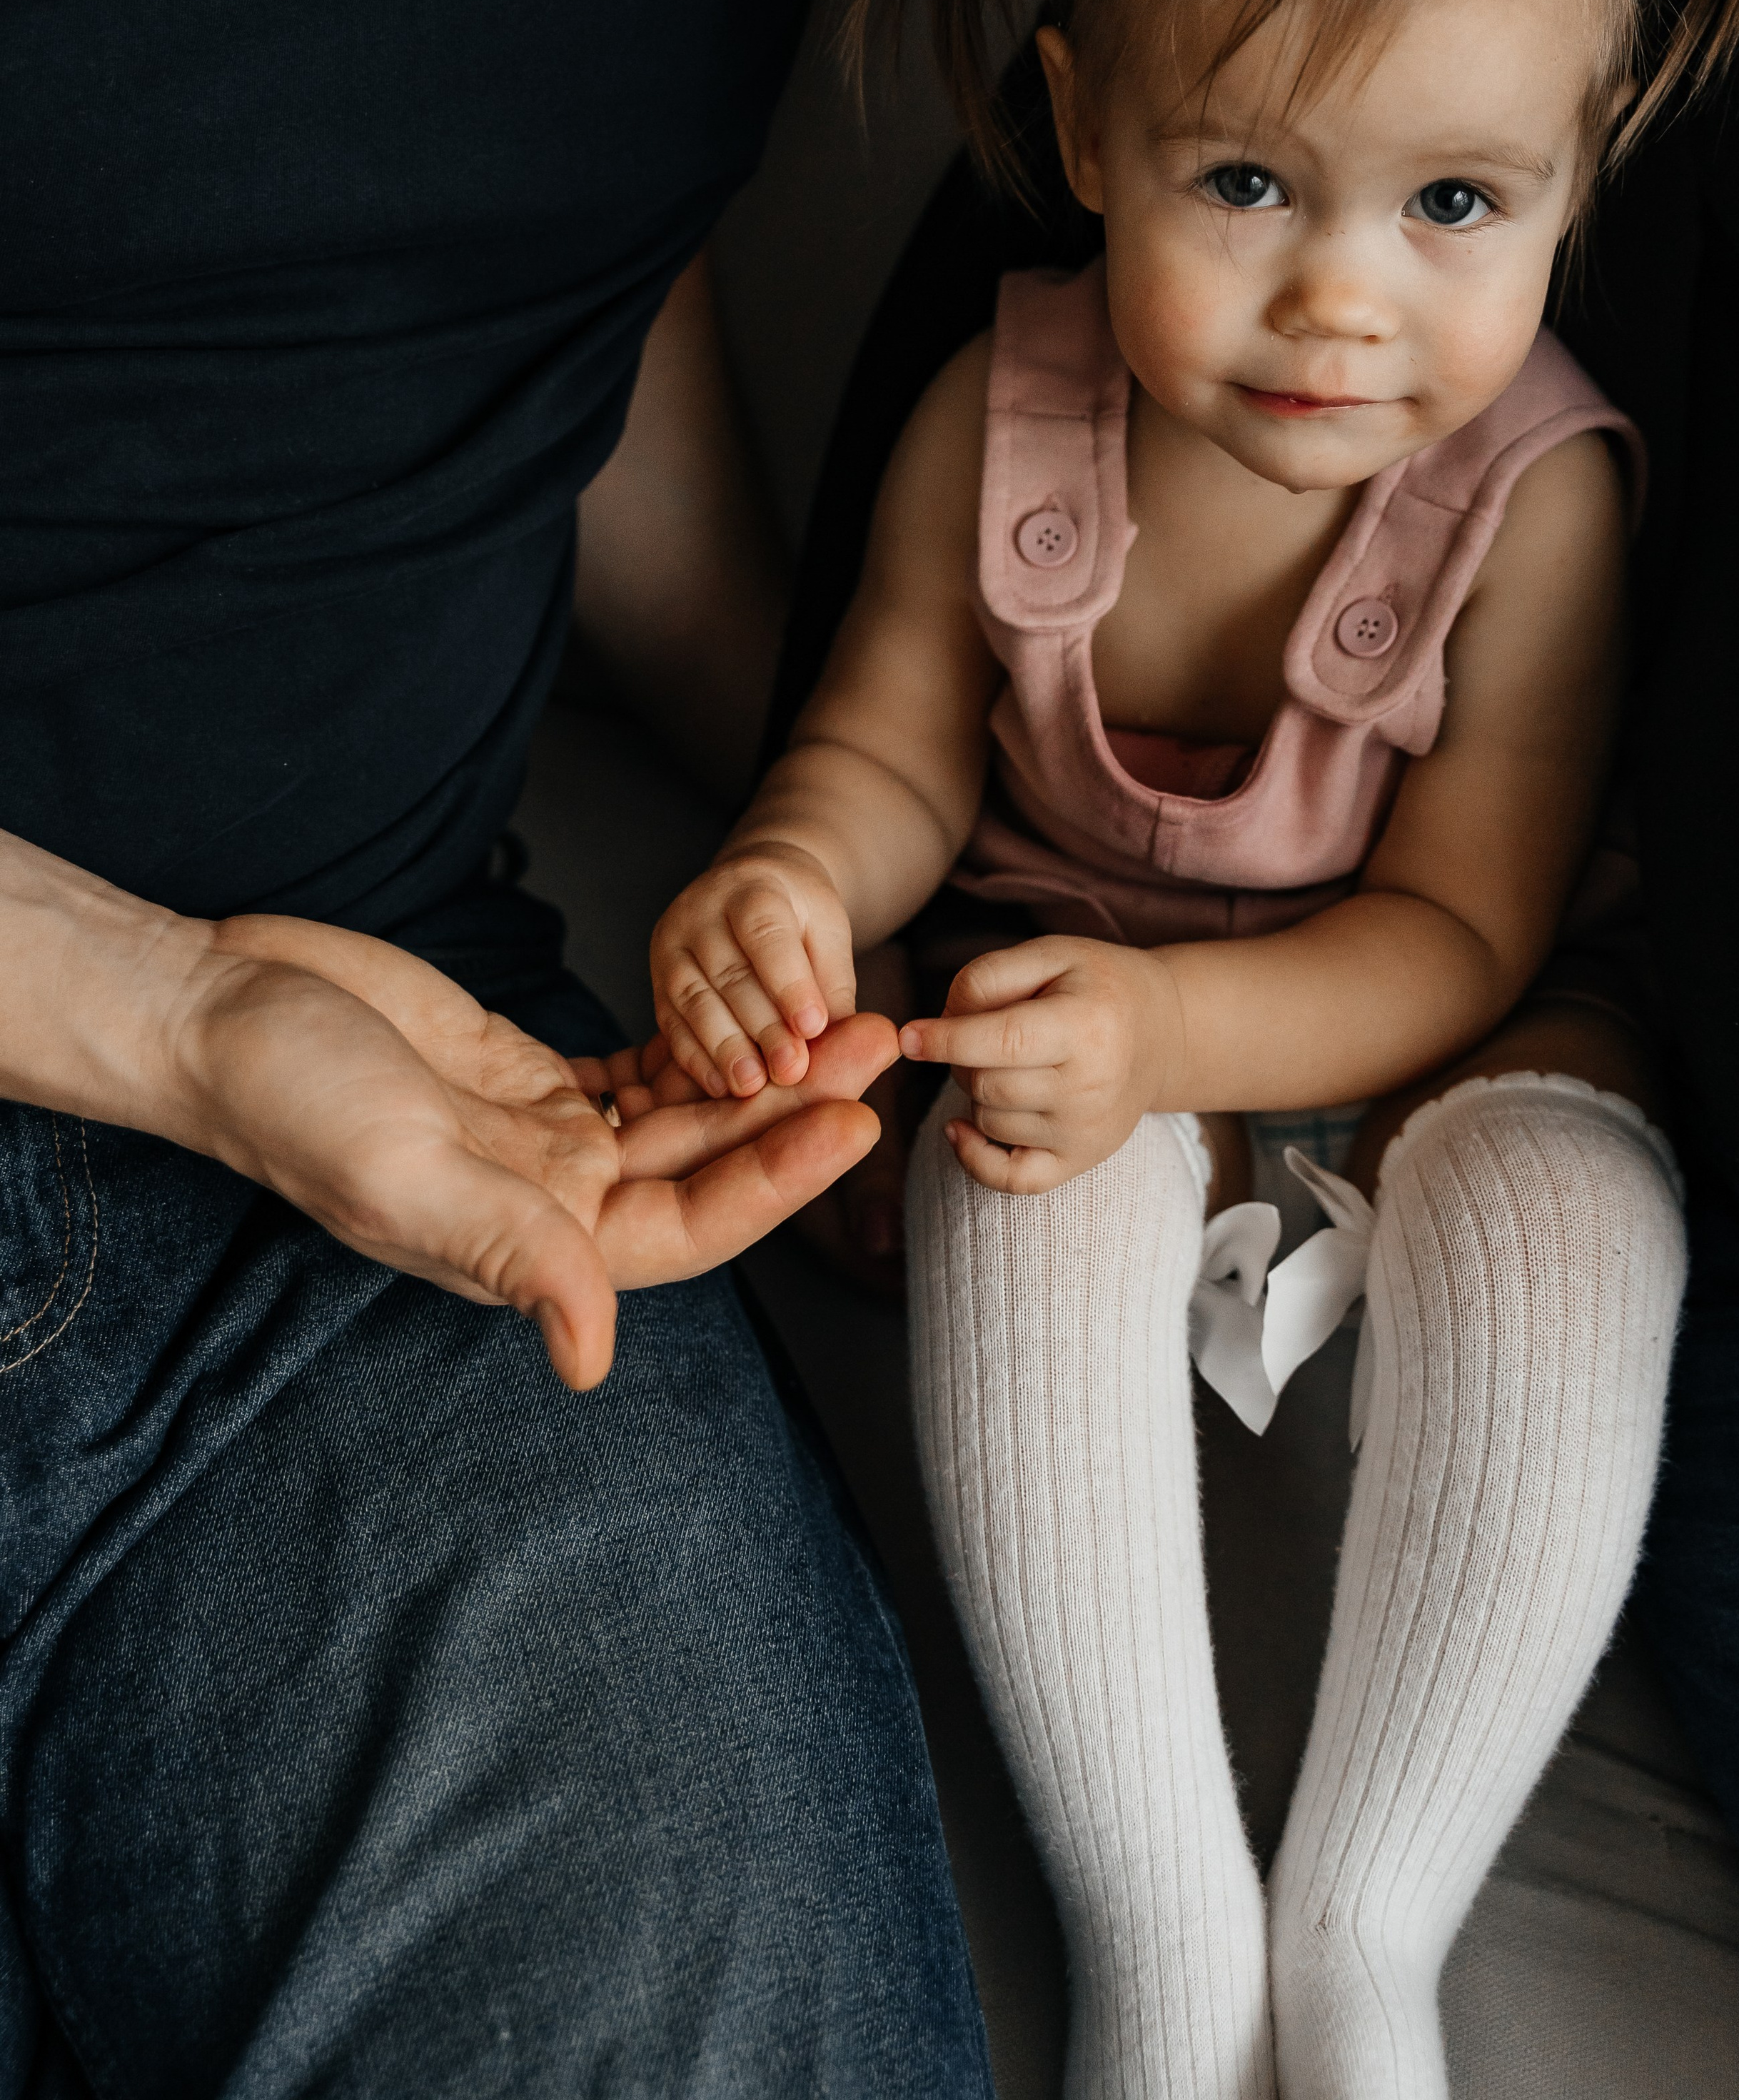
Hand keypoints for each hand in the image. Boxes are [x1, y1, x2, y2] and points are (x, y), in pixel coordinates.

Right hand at [184, 914, 895, 1388]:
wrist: (221, 1015)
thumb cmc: (292, 1097)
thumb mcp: (399, 1171)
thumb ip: (508, 1253)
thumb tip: (589, 1356)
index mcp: (532, 1245)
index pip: (689, 1226)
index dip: (777, 1178)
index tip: (852, 1117)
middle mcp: (551, 1203)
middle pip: (709, 1165)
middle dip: (802, 1108)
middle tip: (885, 1041)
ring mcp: (543, 1141)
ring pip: (688, 1116)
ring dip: (768, 1074)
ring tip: (850, 1019)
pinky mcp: (530, 1080)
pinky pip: (642, 1075)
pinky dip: (702, 1050)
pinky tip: (760, 1020)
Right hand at [650, 841, 856, 1099]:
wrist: (751, 888)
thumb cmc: (798, 914)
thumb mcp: (827, 931)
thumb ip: (831, 981)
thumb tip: (837, 1041)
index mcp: (751, 888)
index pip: (767, 936)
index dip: (788, 984)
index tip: (812, 1028)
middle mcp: (701, 911)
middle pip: (729, 974)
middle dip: (761, 1027)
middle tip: (789, 1070)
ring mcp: (672, 944)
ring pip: (694, 1000)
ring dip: (723, 1048)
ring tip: (752, 1087)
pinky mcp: (656, 978)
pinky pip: (670, 1021)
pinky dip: (694, 1056)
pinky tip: (719, 1084)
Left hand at [900, 935, 1184, 1191]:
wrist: (1162, 1031)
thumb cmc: (1095, 985)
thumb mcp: (1050, 954)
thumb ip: (989, 976)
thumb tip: (936, 1026)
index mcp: (1086, 1026)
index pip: (1001, 1042)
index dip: (945, 1040)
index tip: (907, 1036)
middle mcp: (1091, 1086)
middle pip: (985, 1083)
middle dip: (962, 1056)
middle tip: (982, 1033)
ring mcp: (1087, 1131)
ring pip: (988, 1120)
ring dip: (975, 1090)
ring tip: (1004, 1062)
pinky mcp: (1081, 1160)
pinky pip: (1009, 1179)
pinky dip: (974, 1157)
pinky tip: (962, 1127)